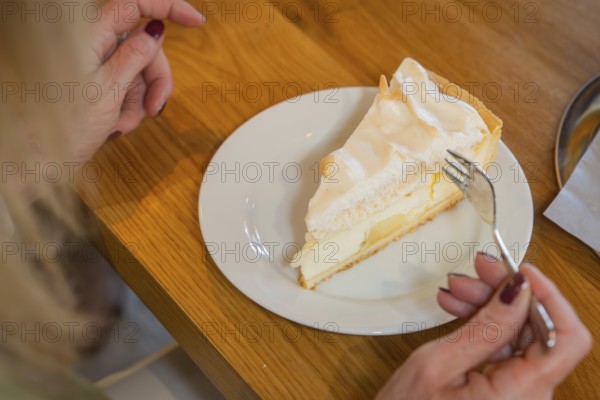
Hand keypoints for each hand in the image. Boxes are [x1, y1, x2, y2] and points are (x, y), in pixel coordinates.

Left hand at [69, 0, 204, 162]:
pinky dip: (130, 109)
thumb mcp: (106, 91)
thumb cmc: (63, 127)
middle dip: (156, 78)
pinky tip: (116, 125)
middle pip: (146, 46)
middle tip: (155, 109)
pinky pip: (131, 89)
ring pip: (142, 71)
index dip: (170, 7)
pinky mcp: (101, 83)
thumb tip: (156, 31)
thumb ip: (134, 57)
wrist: (43, 159)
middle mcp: (94, 45)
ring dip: (141, 101)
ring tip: (122, 125)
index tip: (196, 21)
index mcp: (90, 36)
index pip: (136, 3)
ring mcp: (98, 64)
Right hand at [376, 254, 591, 398]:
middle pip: (540, 330)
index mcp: (520, 394)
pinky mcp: (505, 392)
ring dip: (491, 306)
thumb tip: (517, 291)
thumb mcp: (436, 365)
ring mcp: (518, 395)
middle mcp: (529, 397)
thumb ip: (483, 327)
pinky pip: (505, 350)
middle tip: (478, 270)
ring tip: (457, 289)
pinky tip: (459, 309)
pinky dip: (484, 325)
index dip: (549, 297)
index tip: (521, 271)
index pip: (565, 337)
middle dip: (509, 294)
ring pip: (521, 336)